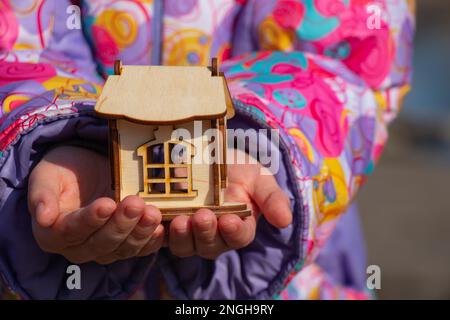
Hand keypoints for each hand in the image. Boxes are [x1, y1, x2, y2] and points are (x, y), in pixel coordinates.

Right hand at [28, 146, 164, 263]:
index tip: (106, 204)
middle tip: (135, 203)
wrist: (89, 170)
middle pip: (100, 243)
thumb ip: (42, 194)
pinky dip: (151, 241)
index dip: (89, 220)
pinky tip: (160, 228)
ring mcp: (105, 248)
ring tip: (152, 212)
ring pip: (122, 249)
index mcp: (54, 233)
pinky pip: (140, 249)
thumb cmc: (65, 172)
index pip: (71, 231)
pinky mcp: (127, 244)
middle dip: (120, 224)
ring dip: (139, 232)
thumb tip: (43, 218)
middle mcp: (79, 247)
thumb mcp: (47, 175)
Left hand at [168, 149, 291, 259]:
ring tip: (179, 219)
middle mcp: (214, 235)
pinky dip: (158, 231)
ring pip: (185, 245)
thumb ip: (273, 199)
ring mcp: (189, 231)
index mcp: (239, 227)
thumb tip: (285, 221)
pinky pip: (161, 234)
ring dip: (182, 236)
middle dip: (206, 233)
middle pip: (210, 245)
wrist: (210, 156)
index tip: (230, 220)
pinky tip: (156, 217)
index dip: (234, 231)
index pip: (238, 236)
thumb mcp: (259, 178)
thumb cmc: (240, 170)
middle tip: (203, 216)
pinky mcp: (166, 222)